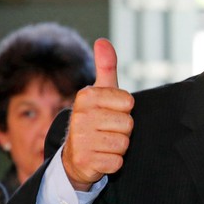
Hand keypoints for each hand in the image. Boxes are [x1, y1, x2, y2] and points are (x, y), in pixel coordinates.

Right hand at [62, 38, 134, 190]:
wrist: (75, 157)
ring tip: (104, 144)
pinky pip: (117, 162)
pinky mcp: (86, 162)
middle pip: (127, 124)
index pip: (128, 102)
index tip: (110, 112)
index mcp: (86, 96)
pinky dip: (113, 162)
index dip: (124, 110)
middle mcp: (80, 117)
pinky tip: (101, 157)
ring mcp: (81, 140)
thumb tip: (102, 41)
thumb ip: (105, 67)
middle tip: (107, 130)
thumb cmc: (94, 119)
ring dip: (118, 146)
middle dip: (122, 130)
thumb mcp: (99, 92)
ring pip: (123, 143)